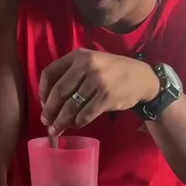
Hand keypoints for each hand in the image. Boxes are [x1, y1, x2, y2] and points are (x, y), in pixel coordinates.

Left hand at [39, 49, 160, 135]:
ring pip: (70, 106)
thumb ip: (70, 75)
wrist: (142, 78)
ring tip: (56, 130)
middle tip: (46, 122)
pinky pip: (85, 115)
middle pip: (58, 92)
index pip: (49, 73)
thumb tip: (47, 103)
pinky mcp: (106, 97)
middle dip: (49, 111)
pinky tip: (76, 124)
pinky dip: (78, 122)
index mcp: (78, 56)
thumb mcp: (91, 62)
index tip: (43, 104)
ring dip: (61, 121)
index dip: (42, 91)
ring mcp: (97, 81)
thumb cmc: (112, 71)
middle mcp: (86, 65)